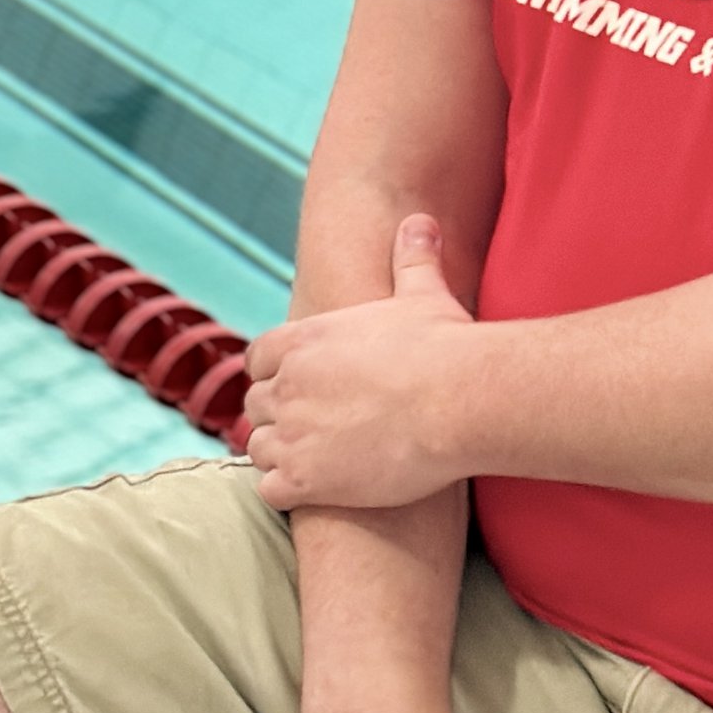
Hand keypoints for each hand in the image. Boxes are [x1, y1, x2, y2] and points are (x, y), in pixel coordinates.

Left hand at [244, 216, 479, 510]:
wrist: (457, 401)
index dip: (275, 373)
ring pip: (258, 447)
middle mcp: (286, 385)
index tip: (300, 385)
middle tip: (314, 428)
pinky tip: (312, 490)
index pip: (258, 358)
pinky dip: (284, 492)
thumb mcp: (424, 294)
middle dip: (279, 415)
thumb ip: (412, 258)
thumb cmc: (443, 347)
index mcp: (303, 340)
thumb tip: (420, 221)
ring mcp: (291, 434)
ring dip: (279, 455)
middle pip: (256, 404)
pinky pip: (268, 490)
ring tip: (314, 461)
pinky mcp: (304, 479)